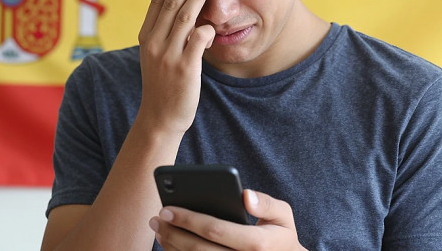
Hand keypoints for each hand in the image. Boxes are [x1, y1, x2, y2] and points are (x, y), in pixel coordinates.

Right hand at [137, 0, 215, 134]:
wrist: (160, 117)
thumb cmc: (163, 85)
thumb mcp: (157, 55)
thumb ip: (165, 34)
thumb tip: (181, 10)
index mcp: (146, 37)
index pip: (157, 2)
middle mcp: (155, 43)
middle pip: (172, 4)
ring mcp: (169, 55)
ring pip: (185, 16)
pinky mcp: (184, 68)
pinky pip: (198, 39)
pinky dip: (206, 28)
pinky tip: (212, 24)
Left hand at [149, 189, 306, 250]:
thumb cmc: (280, 236)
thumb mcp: (284, 216)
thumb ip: (267, 204)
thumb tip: (245, 195)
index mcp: (257, 244)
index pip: (216, 230)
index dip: (188, 219)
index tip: (168, 208)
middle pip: (198, 249)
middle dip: (173, 232)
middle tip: (156, 217)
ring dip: (171, 245)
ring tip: (159, 228)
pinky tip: (169, 243)